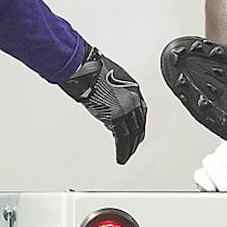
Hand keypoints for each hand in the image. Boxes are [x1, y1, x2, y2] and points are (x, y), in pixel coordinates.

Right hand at [61, 46, 146, 163]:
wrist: (85, 68)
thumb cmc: (91, 69)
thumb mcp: (108, 80)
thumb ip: (112, 94)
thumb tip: (107, 109)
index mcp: (133, 89)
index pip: (141, 111)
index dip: (139, 123)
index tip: (137, 132)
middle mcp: (134, 98)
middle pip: (139, 124)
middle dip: (136, 138)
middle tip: (133, 149)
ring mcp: (127, 107)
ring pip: (133, 133)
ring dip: (130, 148)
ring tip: (126, 158)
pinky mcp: (117, 115)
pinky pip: (123, 138)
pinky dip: (122, 150)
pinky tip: (121, 157)